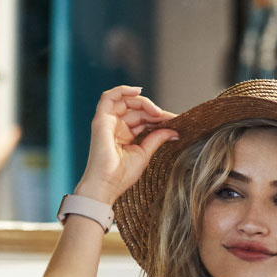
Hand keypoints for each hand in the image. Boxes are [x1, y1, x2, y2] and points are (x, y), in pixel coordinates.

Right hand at [76, 85, 177, 203]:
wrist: (106, 186)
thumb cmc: (121, 175)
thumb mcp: (144, 153)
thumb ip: (157, 138)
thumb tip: (174, 131)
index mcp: (124, 135)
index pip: (143, 119)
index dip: (158, 118)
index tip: (176, 122)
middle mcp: (115, 127)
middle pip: (136, 110)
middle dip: (154, 112)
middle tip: (170, 118)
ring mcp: (107, 122)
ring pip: (126, 101)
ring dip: (143, 102)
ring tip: (157, 111)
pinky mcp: (100, 120)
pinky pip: (109, 97)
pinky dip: (123, 90)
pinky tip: (138, 91)